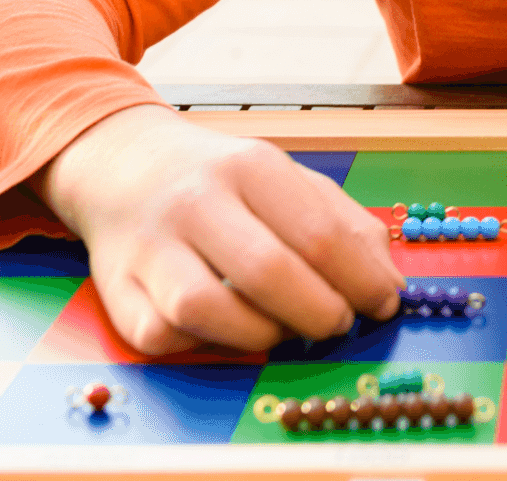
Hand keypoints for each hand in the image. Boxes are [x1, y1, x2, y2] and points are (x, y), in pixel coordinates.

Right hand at [38, 104, 402, 355]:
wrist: (125, 163)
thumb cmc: (224, 182)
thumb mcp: (289, 180)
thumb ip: (346, 227)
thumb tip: (390, 290)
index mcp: (250, 166)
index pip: (318, 233)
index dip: (361, 281)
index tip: (383, 305)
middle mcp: (196, 200)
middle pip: (268, 272)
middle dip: (319, 313)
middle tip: (338, 324)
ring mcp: (150, 245)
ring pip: (206, 309)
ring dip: (260, 335)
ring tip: (283, 329)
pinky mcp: (116, 287)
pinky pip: (161, 335)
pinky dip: (201, 344)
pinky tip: (224, 329)